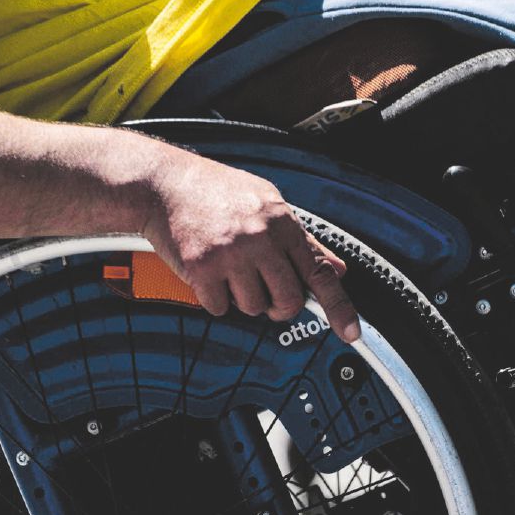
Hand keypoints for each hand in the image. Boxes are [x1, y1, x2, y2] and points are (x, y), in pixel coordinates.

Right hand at [141, 147, 359, 342]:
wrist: (163, 181)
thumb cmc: (217, 193)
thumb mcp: (269, 205)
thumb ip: (304, 242)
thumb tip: (337, 270)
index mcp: (283, 224)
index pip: (320, 272)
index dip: (339, 308)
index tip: (351, 333)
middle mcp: (261, 239)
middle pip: (288, 302)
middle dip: (278, 306)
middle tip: (264, 290)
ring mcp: (232, 254)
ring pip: (254, 308)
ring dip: (243, 299)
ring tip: (230, 270)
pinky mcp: (202, 268)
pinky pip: (220, 308)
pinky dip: (214, 299)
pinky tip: (209, 273)